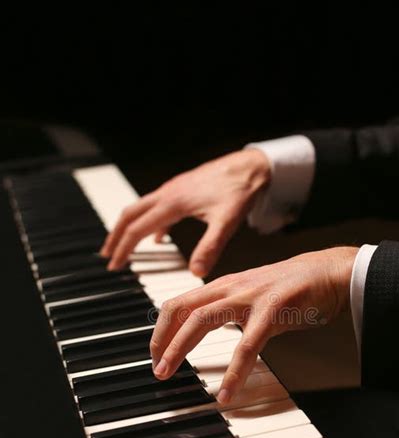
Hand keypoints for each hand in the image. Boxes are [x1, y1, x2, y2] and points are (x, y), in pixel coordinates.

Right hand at [100, 148, 270, 274]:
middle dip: (116, 236)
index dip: (124, 249)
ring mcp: (174, 189)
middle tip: (108, 256)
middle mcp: (168, 193)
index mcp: (173, 202)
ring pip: (141, 208)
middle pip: (130, 214)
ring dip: (129, 227)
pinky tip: (159, 237)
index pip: (137, 229)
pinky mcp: (183, 188)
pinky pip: (157, 206)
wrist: (251, 165)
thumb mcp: (227, 222)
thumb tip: (195, 272)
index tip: (115, 266)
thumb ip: (210, 247)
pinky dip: (150, 222)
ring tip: (123, 245)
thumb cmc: (240, 189)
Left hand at [150, 246, 357, 403]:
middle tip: (155, 369)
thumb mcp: (251, 293)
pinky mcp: (272, 311)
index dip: (161, 329)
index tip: (155, 353)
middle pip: (181, 309)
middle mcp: (231, 288)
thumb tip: (203, 327)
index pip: (179, 303)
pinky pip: (247, 345)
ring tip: (168, 373)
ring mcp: (250, 297)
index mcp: (224, 286)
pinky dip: (234, 372)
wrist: (330, 271)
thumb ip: (227, 307)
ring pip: (201, 320)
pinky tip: (227, 393)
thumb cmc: (293, 286)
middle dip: (160, 340)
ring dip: (178, 349)